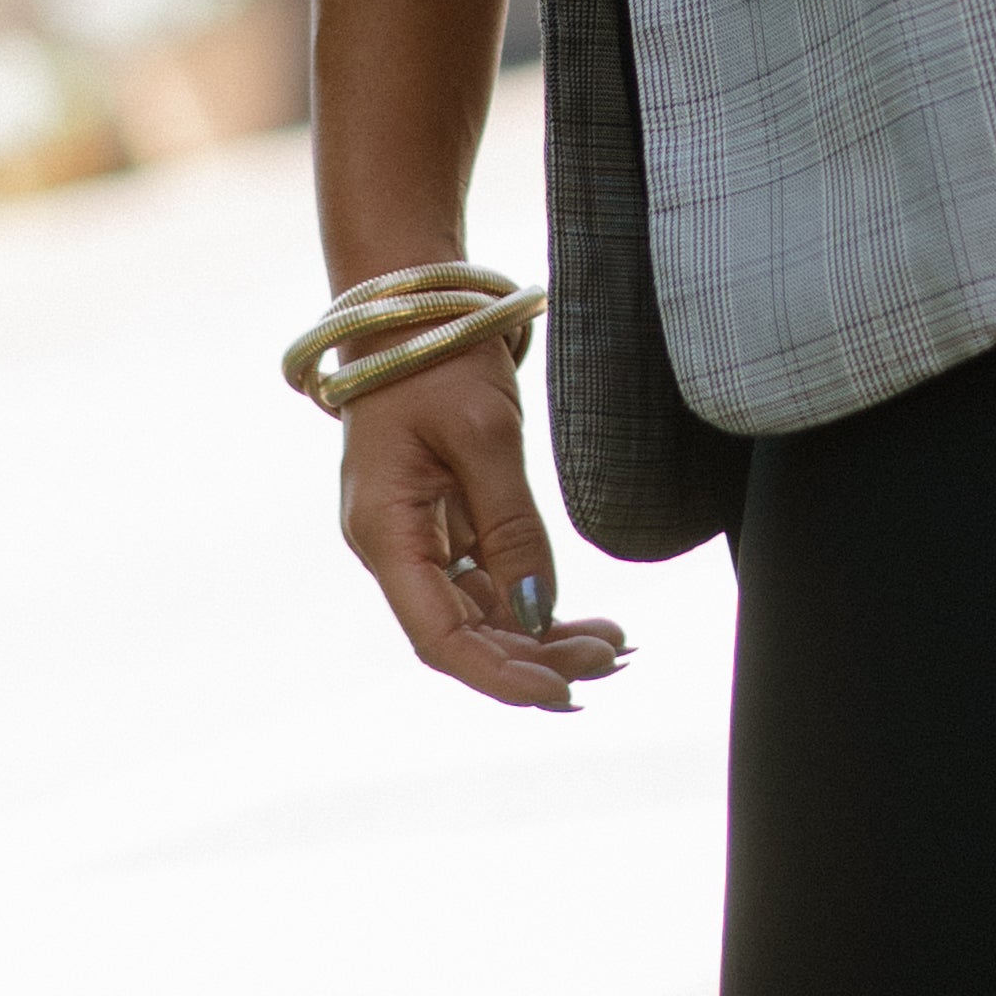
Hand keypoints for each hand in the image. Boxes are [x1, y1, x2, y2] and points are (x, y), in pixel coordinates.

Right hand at [337, 351, 631, 711]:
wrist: (413, 304)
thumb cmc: (436, 356)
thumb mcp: (485, 435)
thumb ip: (512, 528)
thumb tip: (536, 612)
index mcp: (384, 532)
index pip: (438, 638)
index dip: (499, 675)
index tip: (562, 691)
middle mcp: (394, 546)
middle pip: (463, 633)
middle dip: (535, 658)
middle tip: (611, 659)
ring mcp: (416, 535)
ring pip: (479, 613)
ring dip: (540, 636)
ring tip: (611, 644)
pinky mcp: (442, 520)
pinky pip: (487, 579)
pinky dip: (532, 599)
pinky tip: (581, 617)